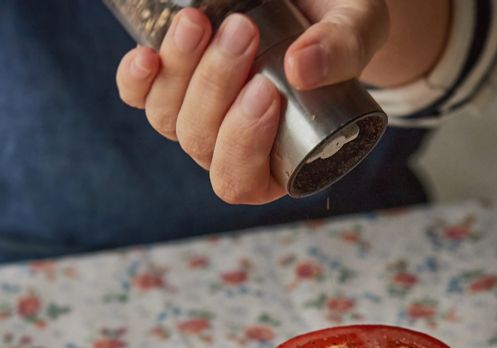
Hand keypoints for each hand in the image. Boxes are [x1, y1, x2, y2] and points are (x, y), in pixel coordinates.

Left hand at [115, 1, 389, 204]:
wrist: (312, 3)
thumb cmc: (339, 27)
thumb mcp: (359, 29)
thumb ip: (344, 50)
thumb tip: (302, 69)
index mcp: (277, 165)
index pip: (242, 181)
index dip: (244, 144)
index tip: (267, 91)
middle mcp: (229, 151)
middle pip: (201, 143)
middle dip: (216, 91)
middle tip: (246, 33)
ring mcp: (195, 119)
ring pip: (168, 119)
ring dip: (181, 74)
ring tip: (203, 22)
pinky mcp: (168, 84)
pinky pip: (137, 96)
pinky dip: (137, 81)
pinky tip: (147, 55)